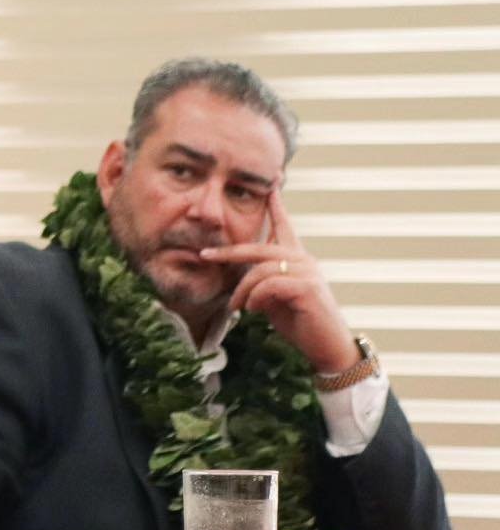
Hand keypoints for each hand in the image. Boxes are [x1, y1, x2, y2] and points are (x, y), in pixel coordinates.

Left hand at [199, 190, 358, 372]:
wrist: (326, 346)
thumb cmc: (300, 322)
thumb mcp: (274, 297)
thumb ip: (262, 281)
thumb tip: (240, 277)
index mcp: (296, 258)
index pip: (284, 226)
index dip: (276, 205)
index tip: (271, 183)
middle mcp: (303, 259)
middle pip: (259, 248)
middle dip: (229, 252)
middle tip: (204, 255)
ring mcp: (307, 272)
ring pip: (260, 270)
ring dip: (243, 291)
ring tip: (238, 308)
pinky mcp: (306, 287)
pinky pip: (269, 285)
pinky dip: (256, 299)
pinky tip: (256, 310)